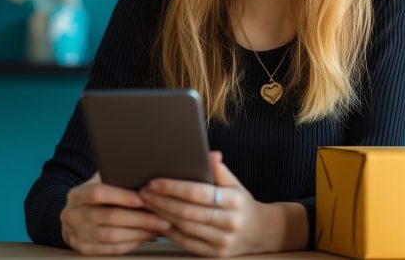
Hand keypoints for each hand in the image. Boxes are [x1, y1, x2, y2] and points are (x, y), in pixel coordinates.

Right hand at [60, 172, 171, 254]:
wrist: (78, 215)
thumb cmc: (99, 195)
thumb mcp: (102, 181)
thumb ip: (117, 178)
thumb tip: (145, 176)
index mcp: (76, 195)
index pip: (97, 193)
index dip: (121, 196)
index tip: (143, 198)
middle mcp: (72, 216)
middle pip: (108, 217)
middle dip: (139, 218)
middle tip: (161, 218)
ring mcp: (76, 235)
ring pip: (111, 236)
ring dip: (139, 233)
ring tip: (159, 228)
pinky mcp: (84, 250)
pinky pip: (111, 250)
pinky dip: (132, 243)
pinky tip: (146, 236)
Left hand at [139, 151, 275, 256]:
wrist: (259, 232)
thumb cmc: (242, 204)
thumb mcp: (236, 184)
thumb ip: (220, 171)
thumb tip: (210, 154)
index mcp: (234, 201)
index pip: (199, 193)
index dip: (174, 187)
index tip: (155, 182)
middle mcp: (229, 222)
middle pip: (187, 212)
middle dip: (161, 201)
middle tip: (144, 192)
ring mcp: (222, 241)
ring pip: (184, 227)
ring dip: (161, 214)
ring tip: (147, 203)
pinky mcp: (214, 254)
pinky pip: (186, 242)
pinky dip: (169, 231)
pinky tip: (158, 220)